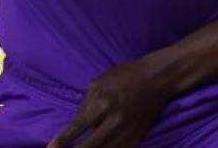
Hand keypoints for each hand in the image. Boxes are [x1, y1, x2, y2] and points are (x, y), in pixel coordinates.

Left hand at [49, 58, 173, 147]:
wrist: (155, 79)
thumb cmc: (123, 76)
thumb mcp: (98, 84)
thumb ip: (85, 106)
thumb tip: (75, 127)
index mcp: (102, 104)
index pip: (77, 129)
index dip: (62, 141)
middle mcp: (114, 121)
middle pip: (89, 147)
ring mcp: (126, 132)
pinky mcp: (136, 139)